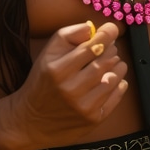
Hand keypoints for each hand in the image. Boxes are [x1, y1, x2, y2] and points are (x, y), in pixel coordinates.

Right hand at [0, 21, 128, 149]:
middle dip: (111, 50)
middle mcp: (71, 89)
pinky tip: (110, 79)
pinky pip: (117, 95)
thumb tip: (95, 28)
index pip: (92, 47)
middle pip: (106, 61)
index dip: (106, 34)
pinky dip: (119, 83)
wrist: (29, 120)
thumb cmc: (43, 80)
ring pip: (115, 77)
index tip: (111, 29)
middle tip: (108, 48)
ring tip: (110, 63)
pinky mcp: (94, 119)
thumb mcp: (48, 53)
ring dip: (117, 66)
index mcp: (58, 70)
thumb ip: (70, 35)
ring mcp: (84, 106)